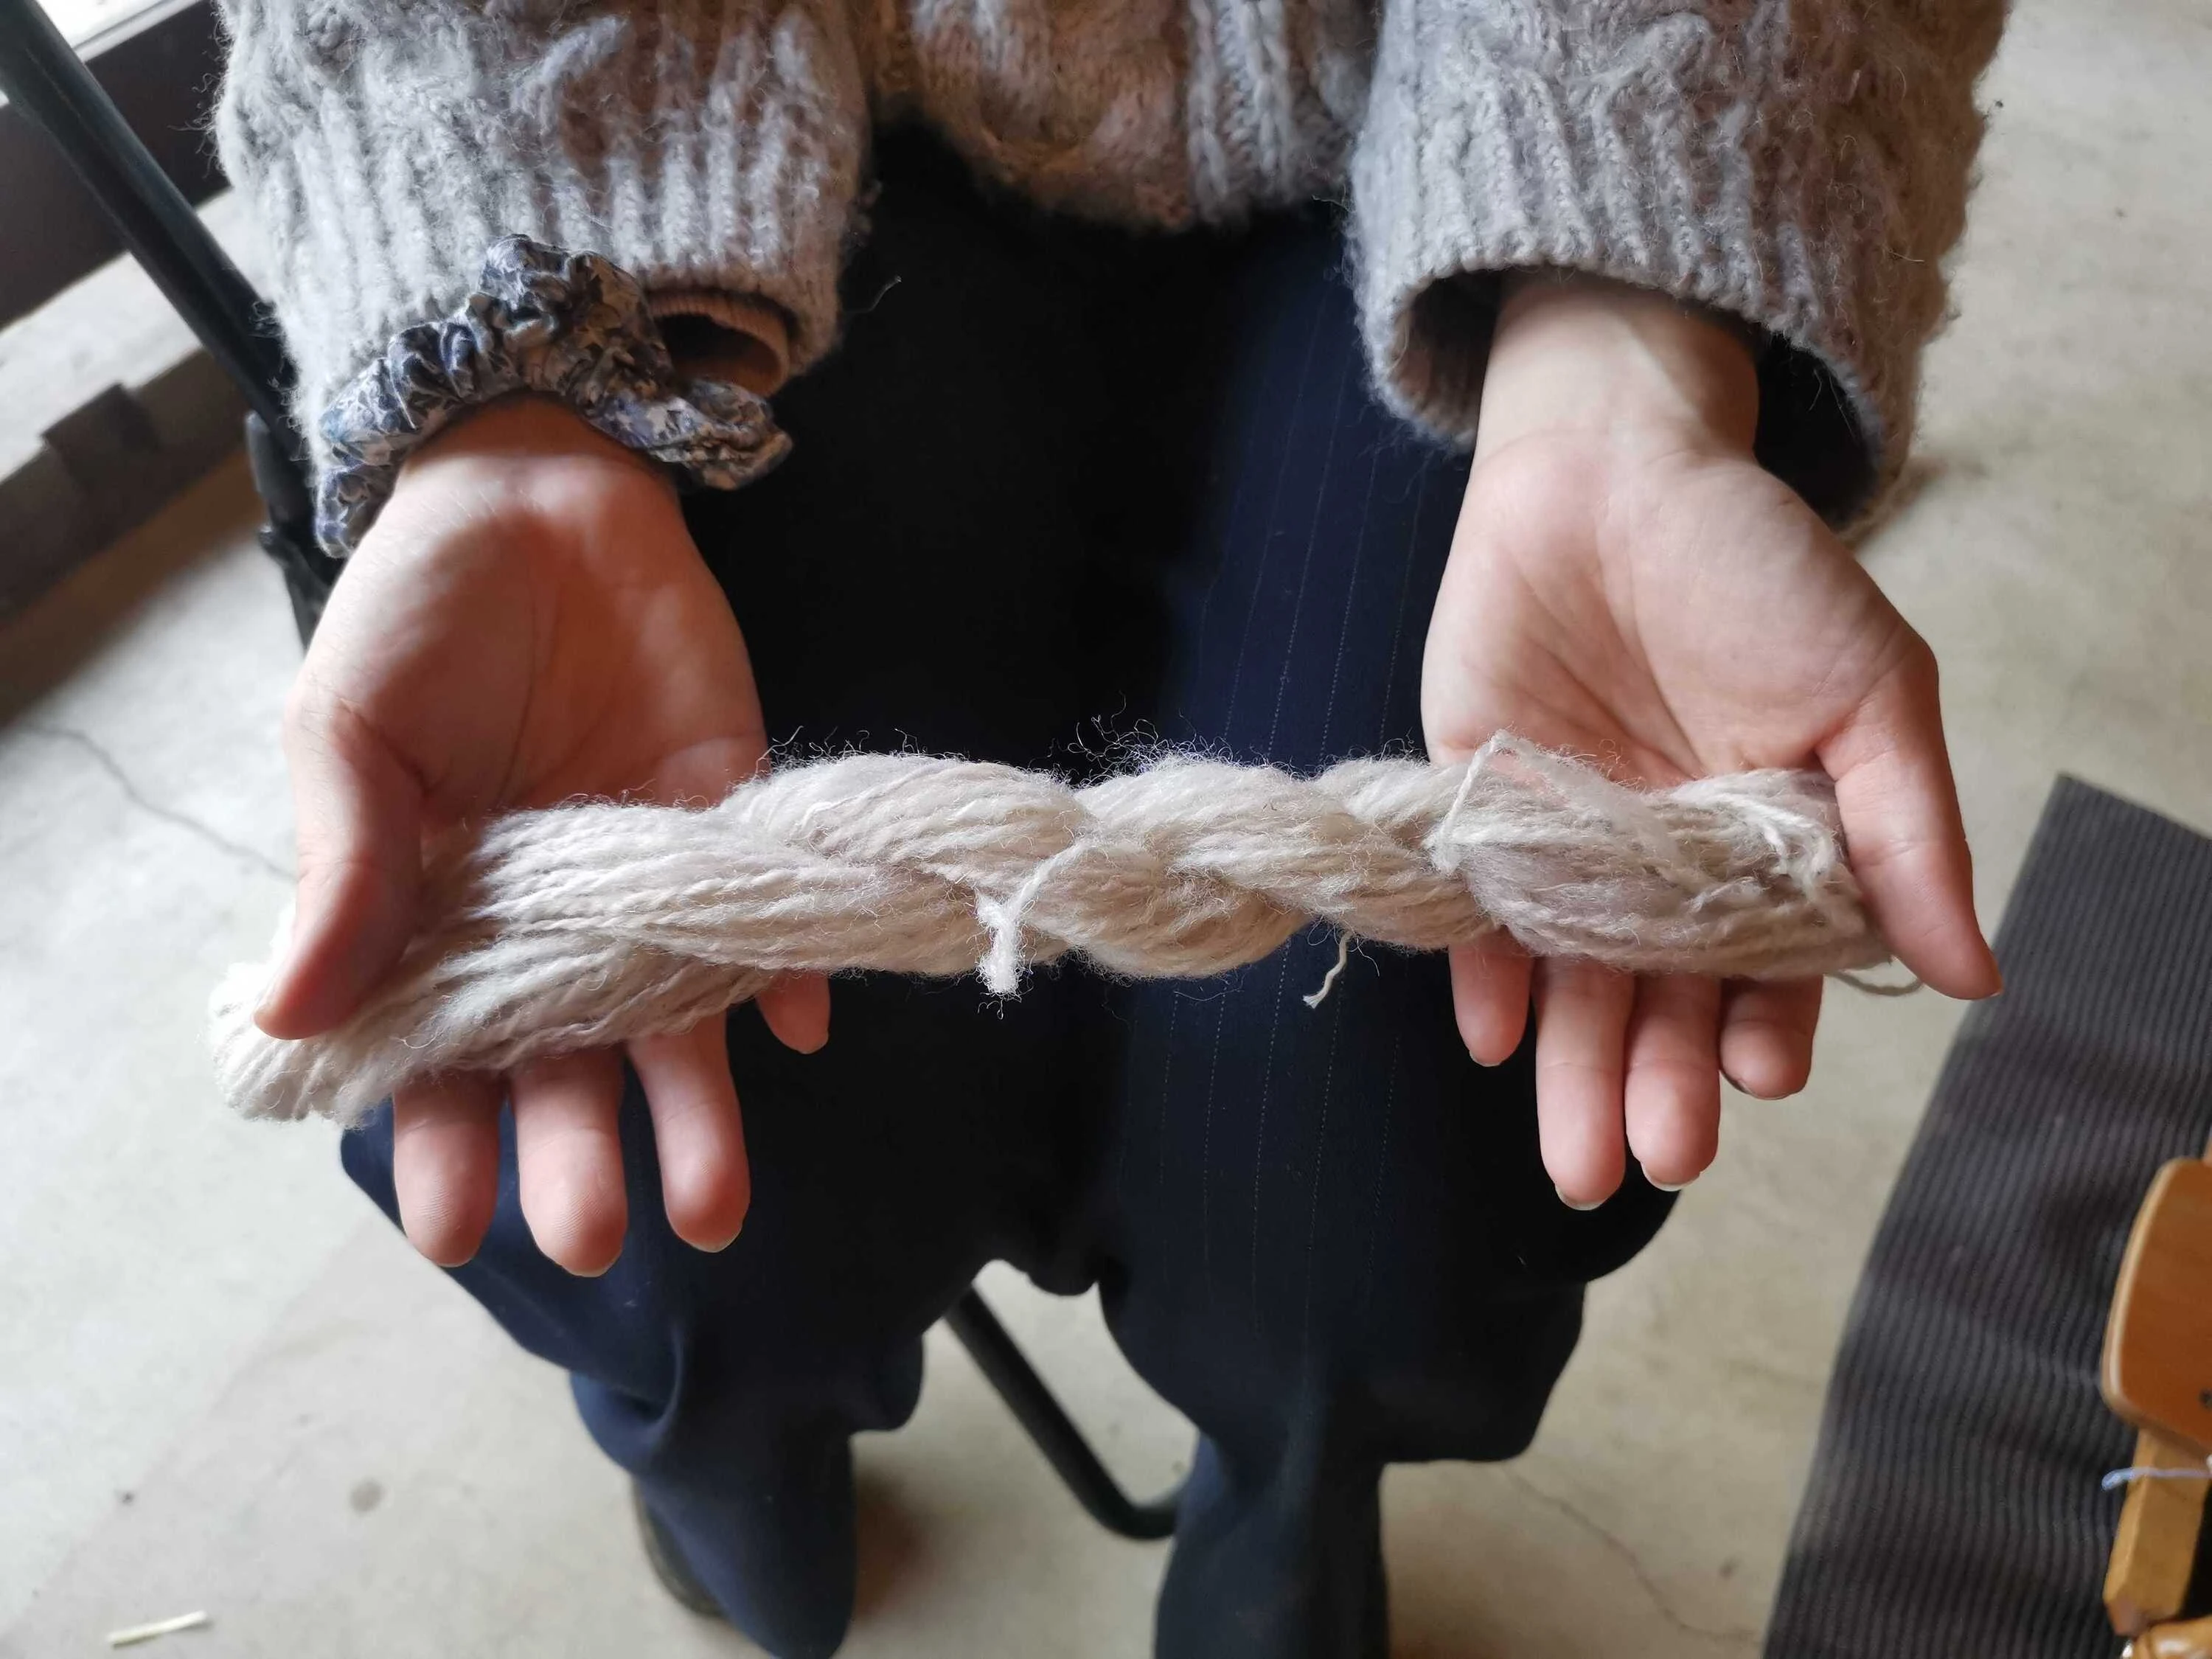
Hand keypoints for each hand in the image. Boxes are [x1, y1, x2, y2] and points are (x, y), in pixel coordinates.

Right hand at [257, 395, 828, 1272]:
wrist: (543, 496)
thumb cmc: (421, 616)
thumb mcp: (351, 729)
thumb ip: (345, 864)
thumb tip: (292, 1014)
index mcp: (435, 921)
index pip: (439, 1062)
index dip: (445, 1147)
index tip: (454, 1228)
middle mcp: (551, 930)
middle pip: (566, 1068)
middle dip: (577, 1157)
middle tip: (589, 1236)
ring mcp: (651, 886)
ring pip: (676, 1024)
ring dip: (698, 1114)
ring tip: (713, 1207)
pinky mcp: (737, 825)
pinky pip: (770, 923)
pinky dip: (789, 974)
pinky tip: (797, 1024)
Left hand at [1424, 275, 1998, 1206]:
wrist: (1608, 465)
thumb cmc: (1756, 571)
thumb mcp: (1868, 690)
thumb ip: (1910, 835)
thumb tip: (1976, 977)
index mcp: (1770, 845)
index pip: (1768, 968)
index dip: (1763, 1027)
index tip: (1757, 1074)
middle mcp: (1666, 864)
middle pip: (1665, 995)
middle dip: (1661, 1082)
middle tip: (1654, 1160)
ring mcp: (1570, 843)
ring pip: (1574, 980)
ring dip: (1575, 1068)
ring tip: (1577, 1159)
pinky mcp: (1479, 809)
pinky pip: (1479, 913)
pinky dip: (1485, 972)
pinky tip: (1493, 1035)